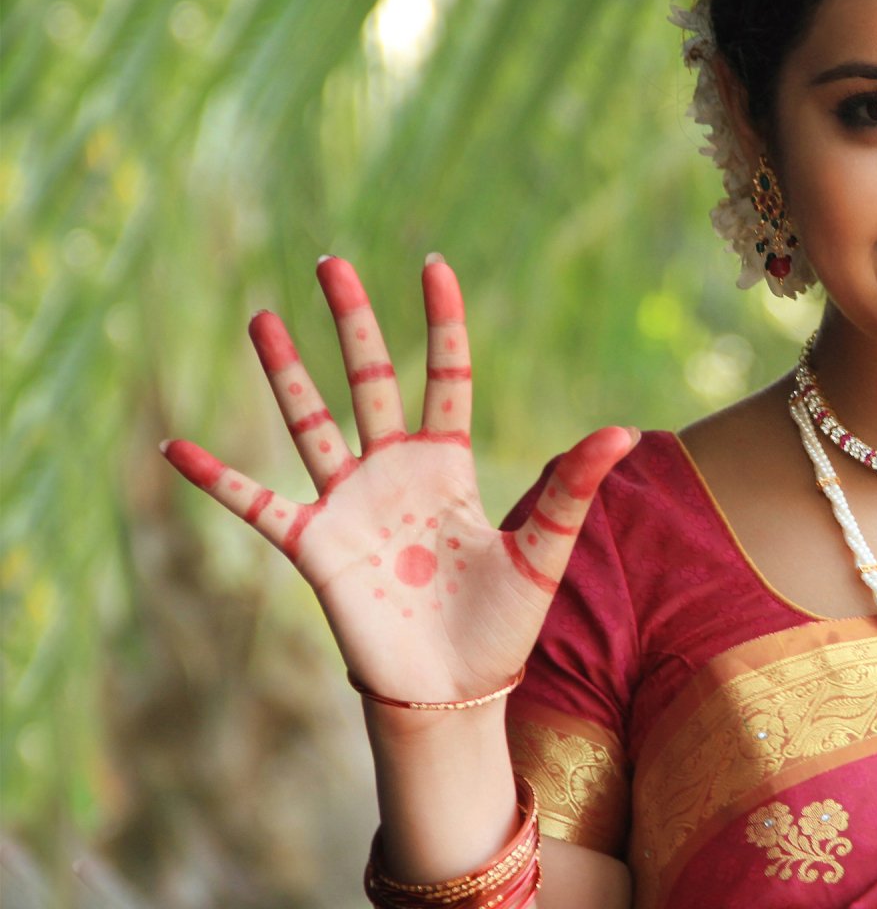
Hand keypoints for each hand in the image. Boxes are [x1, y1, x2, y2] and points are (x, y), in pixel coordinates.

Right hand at [161, 255, 636, 705]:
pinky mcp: (316, 547)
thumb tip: (623, 432)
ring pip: (313, 422)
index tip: (433, 267)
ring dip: (286, 372)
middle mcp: (396, 473)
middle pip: (372, 380)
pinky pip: (256, 504)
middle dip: (353, 323)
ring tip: (262, 317)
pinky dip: (217, 478)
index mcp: (451, 465)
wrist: (454, 691)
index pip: (446, 377)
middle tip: (331, 262)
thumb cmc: (502, 624)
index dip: (441, 323)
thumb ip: (573, 489)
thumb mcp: (543, 551)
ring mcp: (351, 506)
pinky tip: (177, 447)